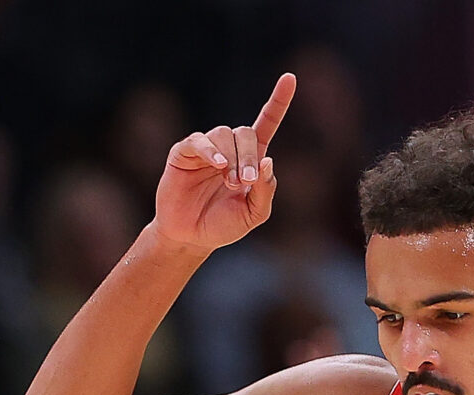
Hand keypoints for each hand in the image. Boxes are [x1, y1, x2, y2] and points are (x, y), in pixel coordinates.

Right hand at [151, 73, 295, 253]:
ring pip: (224, 135)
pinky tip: (218, 165)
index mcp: (251, 159)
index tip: (290, 77)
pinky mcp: (183, 153)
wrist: (192, 237)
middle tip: (246, 182)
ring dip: (232, 159)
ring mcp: (206, 149)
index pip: (266, 123)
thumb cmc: (224, 225)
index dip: (278, 101)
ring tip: (230, 183)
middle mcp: (230, 149)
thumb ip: (266, 191)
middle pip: (245, 133)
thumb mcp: (254, 214)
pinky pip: (198, 141)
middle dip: (249, 157)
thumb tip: (268, 160)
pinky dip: (210, 151)